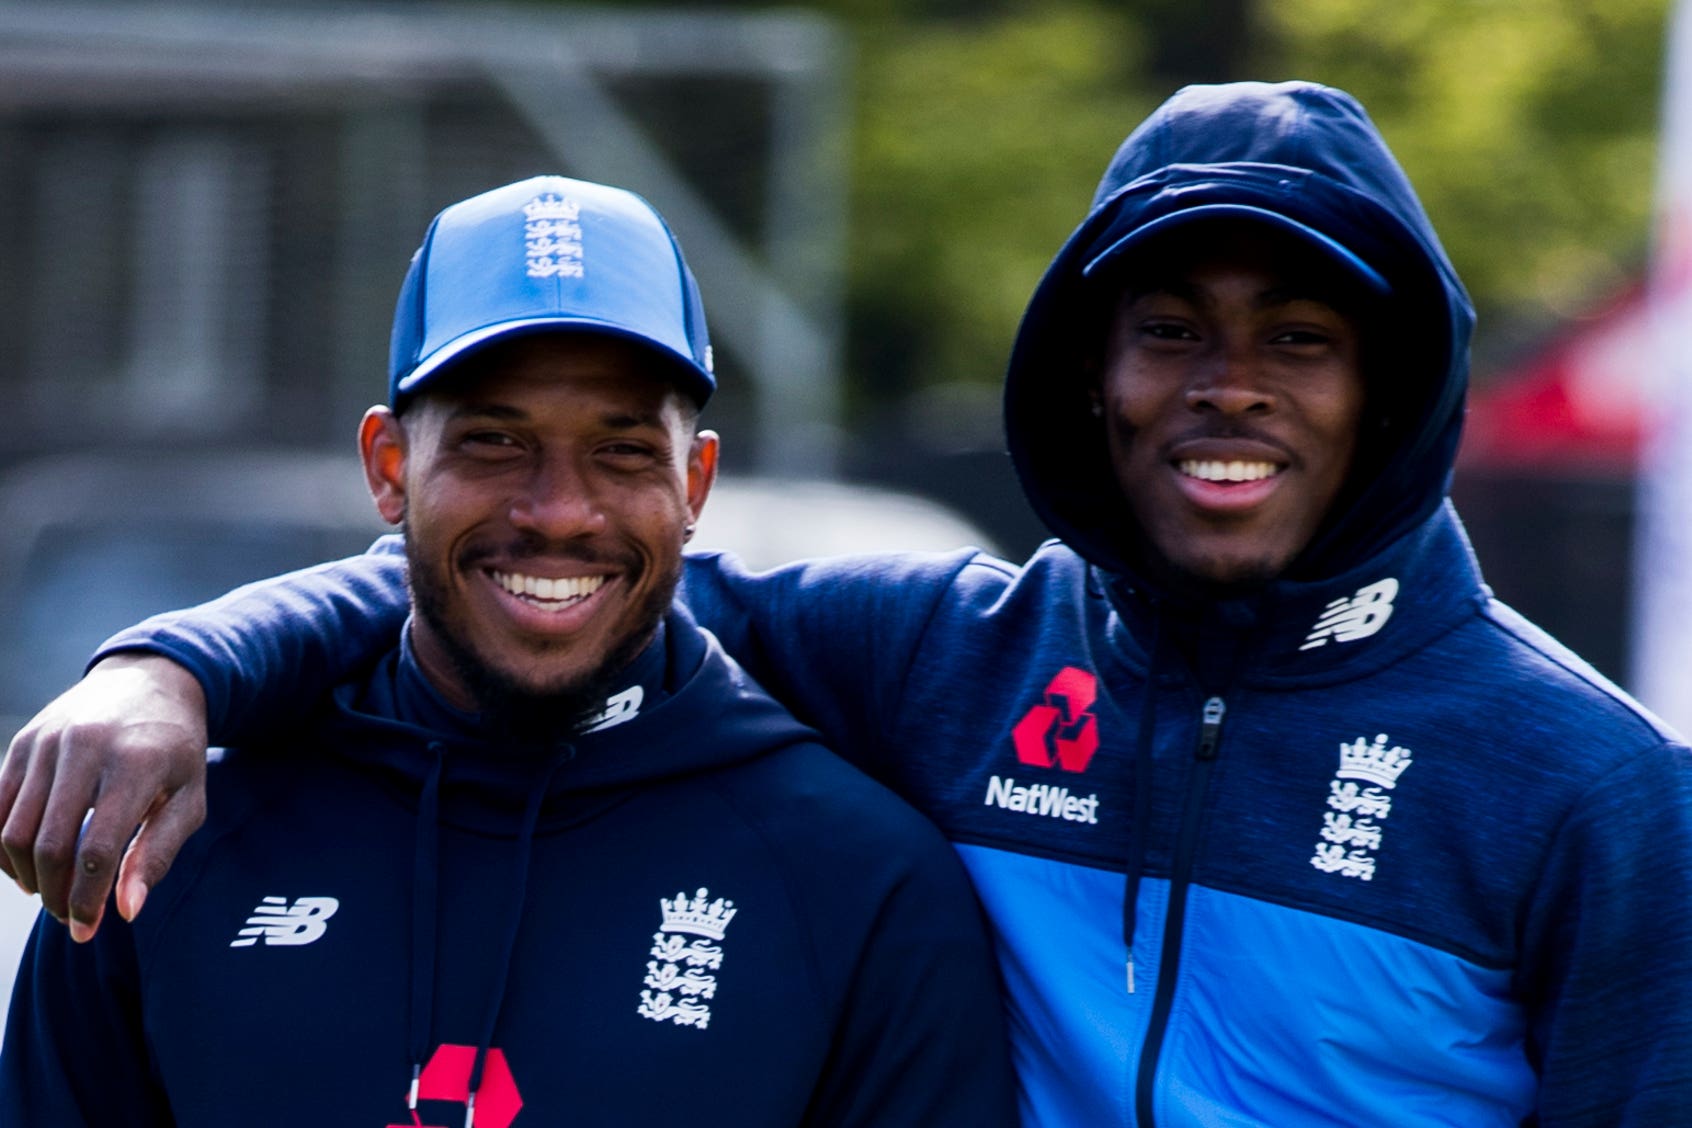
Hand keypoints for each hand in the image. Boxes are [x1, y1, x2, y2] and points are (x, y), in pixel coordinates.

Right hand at [0, 654, 207, 940]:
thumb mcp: (188, 798)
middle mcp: (86, 749)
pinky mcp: (23, 742)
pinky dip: (1, 847)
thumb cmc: (175, 751)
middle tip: (68, 917)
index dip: (88, 899)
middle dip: (54, 893)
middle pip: (50, 844)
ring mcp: (48, 742)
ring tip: (50, 893)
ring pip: (14, 830)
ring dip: (26, 875)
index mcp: (135, 764)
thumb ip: (158, 853)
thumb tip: (126, 910)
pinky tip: (26, 866)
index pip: (99, 850)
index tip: (88, 930)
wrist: (150, 682)